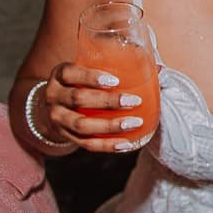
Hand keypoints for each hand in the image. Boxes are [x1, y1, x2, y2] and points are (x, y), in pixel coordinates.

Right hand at [36, 62, 157, 152]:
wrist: (54, 105)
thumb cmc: (79, 83)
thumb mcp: (86, 70)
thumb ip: (113, 67)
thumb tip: (159, 69)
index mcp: (59, 75)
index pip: (71, 73)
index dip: (91, 77)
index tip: (115, 80)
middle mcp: (53, 96)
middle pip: (78, 100)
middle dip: (107, 102)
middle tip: (133, 101)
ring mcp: (57, 119)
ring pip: (82, 125)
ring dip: (110, 126)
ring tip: (134, 122)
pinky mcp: (65, 136)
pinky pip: (87, 144)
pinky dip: (107, 146)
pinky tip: (126, 143)